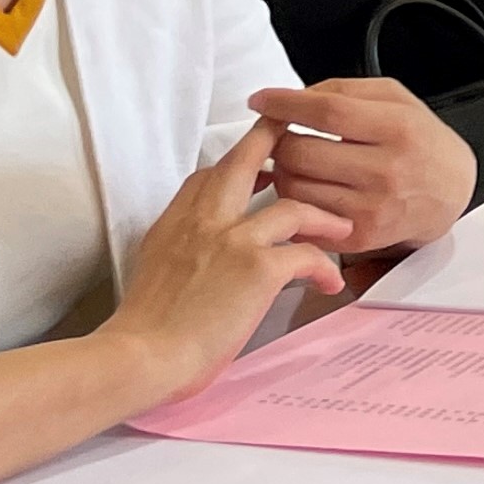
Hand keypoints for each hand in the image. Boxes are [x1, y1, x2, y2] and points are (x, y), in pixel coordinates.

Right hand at [96, 119, 351, 406]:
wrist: (141, 356)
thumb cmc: (144, 330)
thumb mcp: (150, 271)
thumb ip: (178, 250)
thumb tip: (196, 255)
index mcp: (174, 223)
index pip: (207, 176)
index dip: (235, 164)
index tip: (258, 164)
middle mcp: (204, 222)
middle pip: (243, 162)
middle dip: (272, 137)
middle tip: (297, 127)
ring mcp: (234, 241)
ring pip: (293, 207)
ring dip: (322, 216)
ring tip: (341, 227)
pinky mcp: (259, 268)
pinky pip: (307, 254)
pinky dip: (325, 266)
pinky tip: (329, 282)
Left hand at [248, 80, 474, 253]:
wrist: (451, 192)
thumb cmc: (421, 143)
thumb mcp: (396, 100)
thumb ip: (345, 90)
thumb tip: (293, 97)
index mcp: (398, 129)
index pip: (326, 112)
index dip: (285, 104)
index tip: (261, 100)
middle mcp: (387, 170)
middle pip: (301, 152)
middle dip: (279, 141)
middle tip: (283, 137)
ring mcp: (372, 208)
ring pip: (294, 187)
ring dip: (285, 171)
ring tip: (300, 163)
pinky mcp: (359, 236)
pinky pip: (303, 217)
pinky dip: (296, 200)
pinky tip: (310, 188)